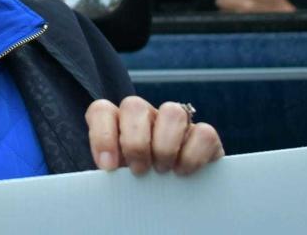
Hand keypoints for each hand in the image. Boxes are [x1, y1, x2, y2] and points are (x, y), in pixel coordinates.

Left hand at [85, 97, 223, 175]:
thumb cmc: (138, 187)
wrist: (172, 200)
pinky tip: (183, 172)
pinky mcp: (205, 137)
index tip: (108, 166)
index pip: (102, 111)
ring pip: (172, 111)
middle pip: (134, 106)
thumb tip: (111, 173)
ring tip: (162, 171)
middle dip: (135, 142)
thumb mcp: (120, 180)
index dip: (102, 135)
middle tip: (139, 171)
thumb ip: (113, 173)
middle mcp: (146, 117)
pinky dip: (193, 154)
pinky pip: (204, 132)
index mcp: (119, 124)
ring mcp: (176, 123)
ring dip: (164, 145)